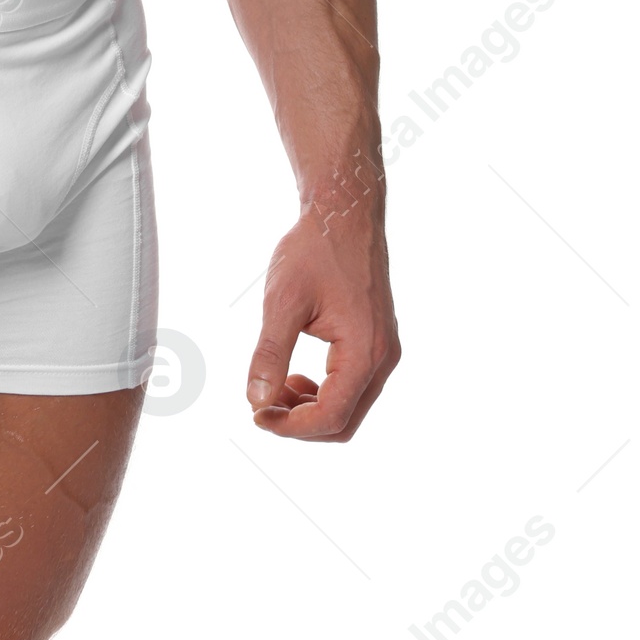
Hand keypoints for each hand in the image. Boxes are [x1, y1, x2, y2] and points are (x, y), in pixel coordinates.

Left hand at [245, 204, 398, 439]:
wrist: (344, 212)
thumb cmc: (314, 250)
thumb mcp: (283, 301)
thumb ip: (270, 353)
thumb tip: (255, 400)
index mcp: (365, 352)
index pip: (331, 416)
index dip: (290, 426)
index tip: (255, 415)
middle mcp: (383, 358)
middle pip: (344, 421)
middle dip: (301, 423)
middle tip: (262, 406)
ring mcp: (384, 350)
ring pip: (351, 406)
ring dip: (311, 408)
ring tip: (274, 387)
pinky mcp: (377, 340)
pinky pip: (354, 385)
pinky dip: (324, 390)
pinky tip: (294, 374)